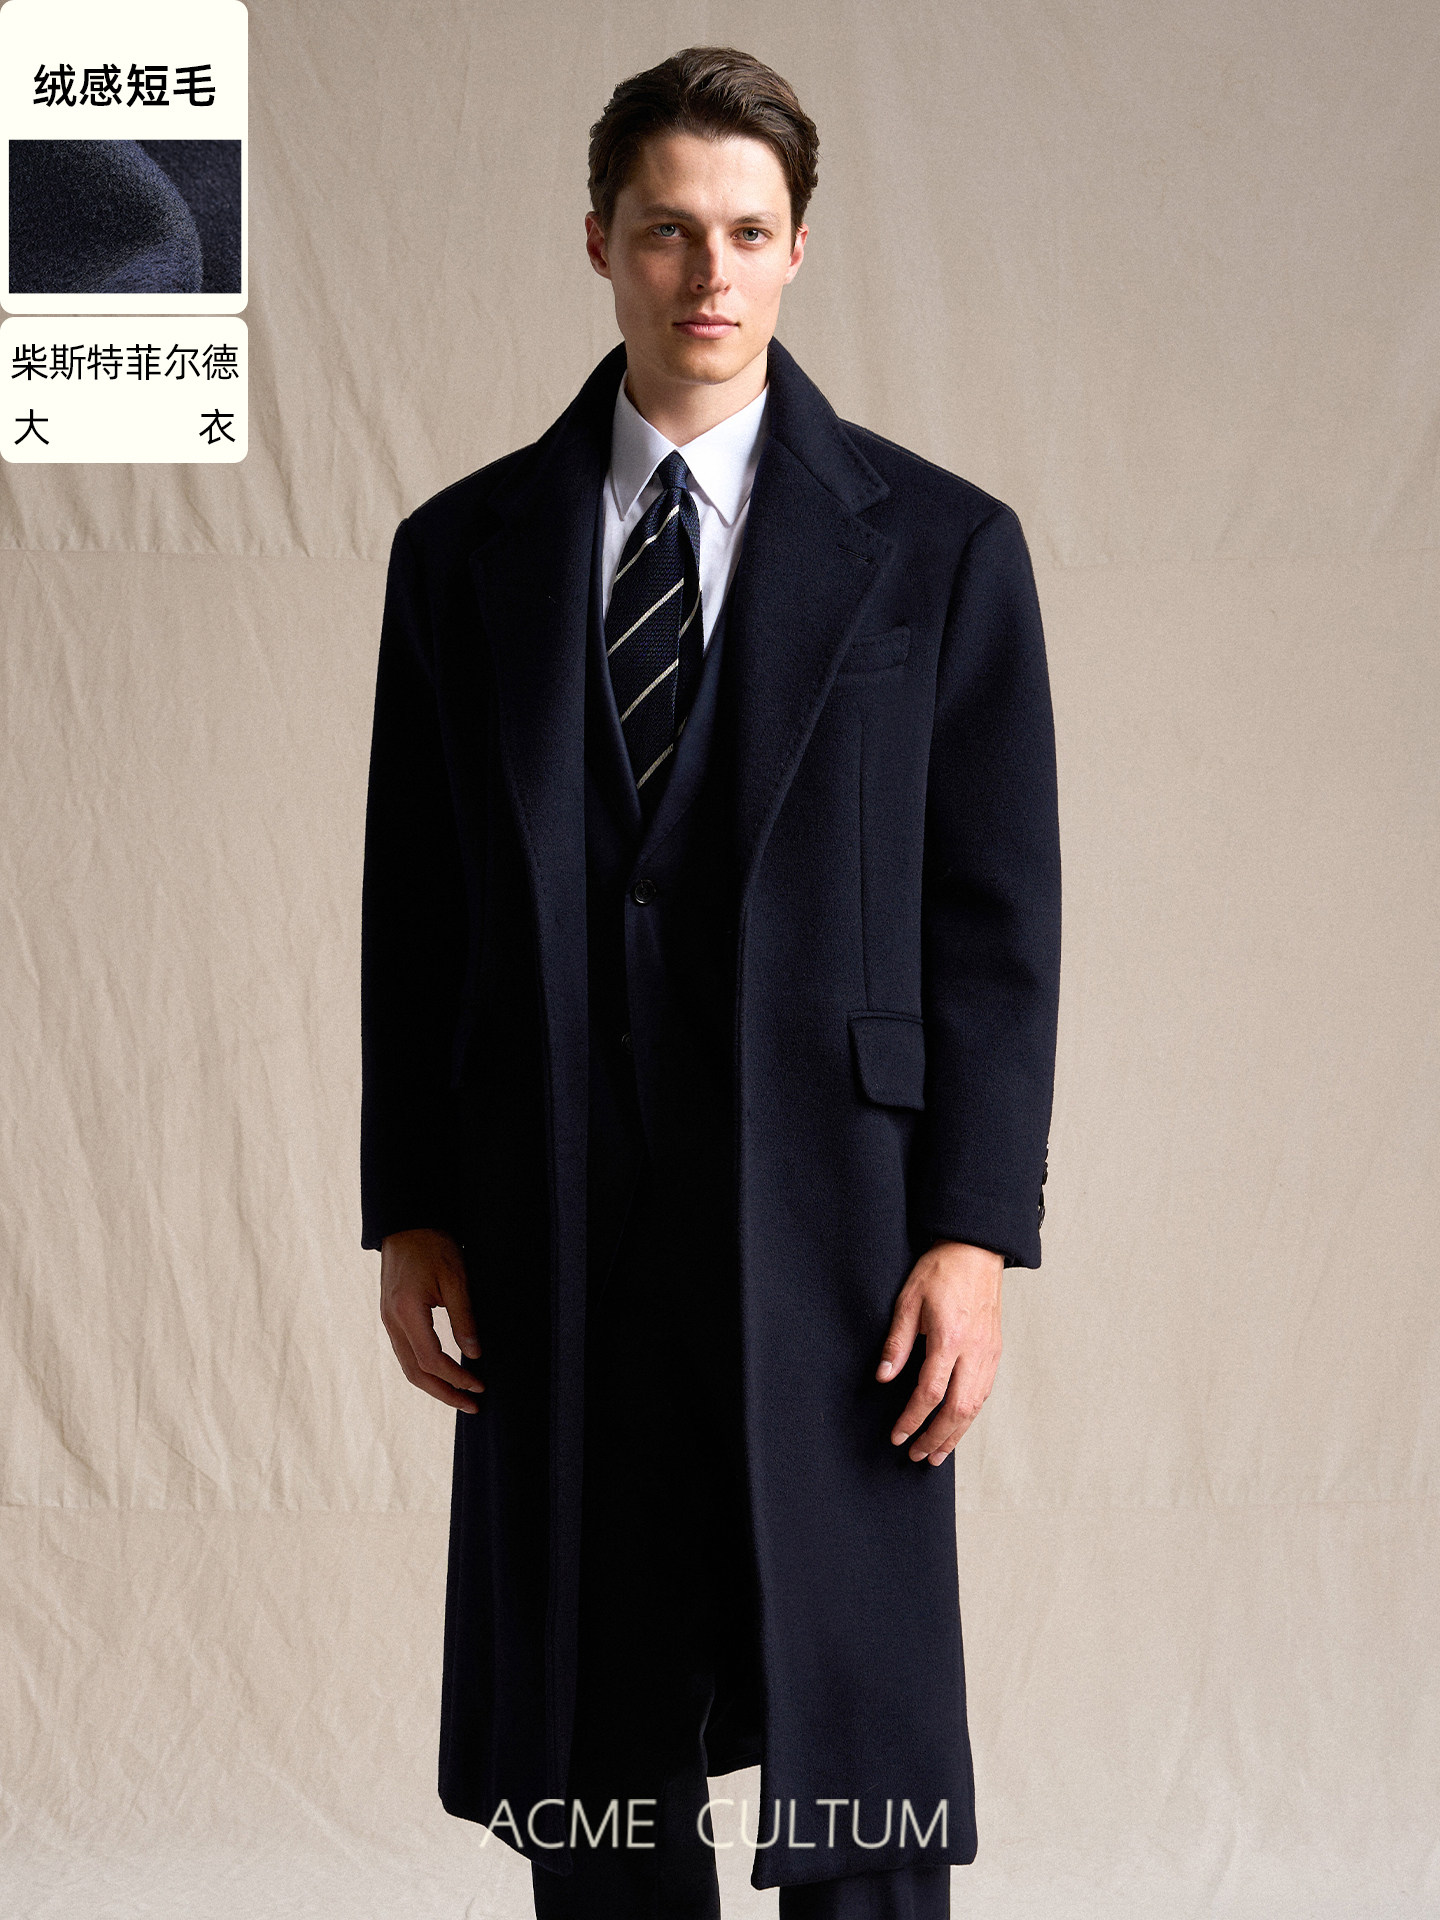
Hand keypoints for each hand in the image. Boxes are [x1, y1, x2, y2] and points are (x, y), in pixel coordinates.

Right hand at [379, 1227, 483, 1411]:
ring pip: (408, 1366)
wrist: (406, 1224)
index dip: (456, 1377)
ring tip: (459, 1396)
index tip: (479, 1384)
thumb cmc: (433, 1245)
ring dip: (434, 1385)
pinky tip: (442, 1374)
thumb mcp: (456, 1279)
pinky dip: (424, 1369)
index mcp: (407, 1312)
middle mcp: (392, 1321)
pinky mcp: (390, 1317)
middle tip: (472, 1405)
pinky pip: (405, 1353)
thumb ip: (464, 1319)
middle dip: (444, 1393)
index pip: (431, 1360)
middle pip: (415, 1373)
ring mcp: (387, 1320)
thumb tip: (474, 1354)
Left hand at [876, 1241, 1002, 1463]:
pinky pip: (984, 1394)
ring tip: (937, 1454)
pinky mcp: (995, 1352)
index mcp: (949, 1339)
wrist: (975, 1251)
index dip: (912, 1420)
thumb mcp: (908, 1302)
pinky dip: (970, 1416)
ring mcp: (989, 1354)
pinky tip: (957, 1426)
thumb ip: (897, 1343)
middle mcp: (974, 1352)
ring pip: (975, 1407)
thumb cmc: (940, 1272)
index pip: (929, 1393)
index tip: (897, 1436)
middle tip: (916, 1456)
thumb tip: (884, 1377)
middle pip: (957, 1409)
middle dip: (935, 1438)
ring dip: (956, 1434)